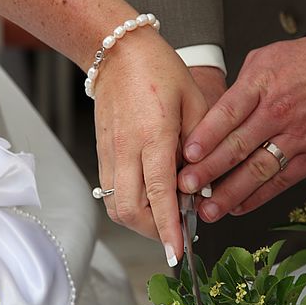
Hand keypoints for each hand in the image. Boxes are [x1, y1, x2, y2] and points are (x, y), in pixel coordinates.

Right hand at [94, 30, 207, 265]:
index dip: (168, 227)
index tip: (177, 253)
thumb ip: (201, 147)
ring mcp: (109, 152)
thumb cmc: (160, 71)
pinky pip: (110, 191)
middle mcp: (125, 149)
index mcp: (153, 135)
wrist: (118, 51)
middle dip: (152, 232)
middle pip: (129, 210)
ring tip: (164, 218)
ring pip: (115, 206)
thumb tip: (204, 188)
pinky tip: (149, 198)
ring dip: (139, 221)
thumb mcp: (195, 103)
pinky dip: (130, 205)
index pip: (159, 193)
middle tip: (175, 235)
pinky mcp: (101, 153)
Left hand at [177, 35, 305, 221]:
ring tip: (208, 210)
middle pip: (238, 146)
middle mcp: (279, 112)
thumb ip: (240, 87)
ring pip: (258, 169)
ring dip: (230, 193)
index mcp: (262, 84)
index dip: (206, 136)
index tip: (188, 154)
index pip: (228, 113)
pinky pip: (281, 180)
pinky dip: (258, 197)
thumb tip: (214, 115)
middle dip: (208, 171)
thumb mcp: (268, 58)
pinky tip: (238, 206)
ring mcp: (297, 136)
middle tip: (186, 187)